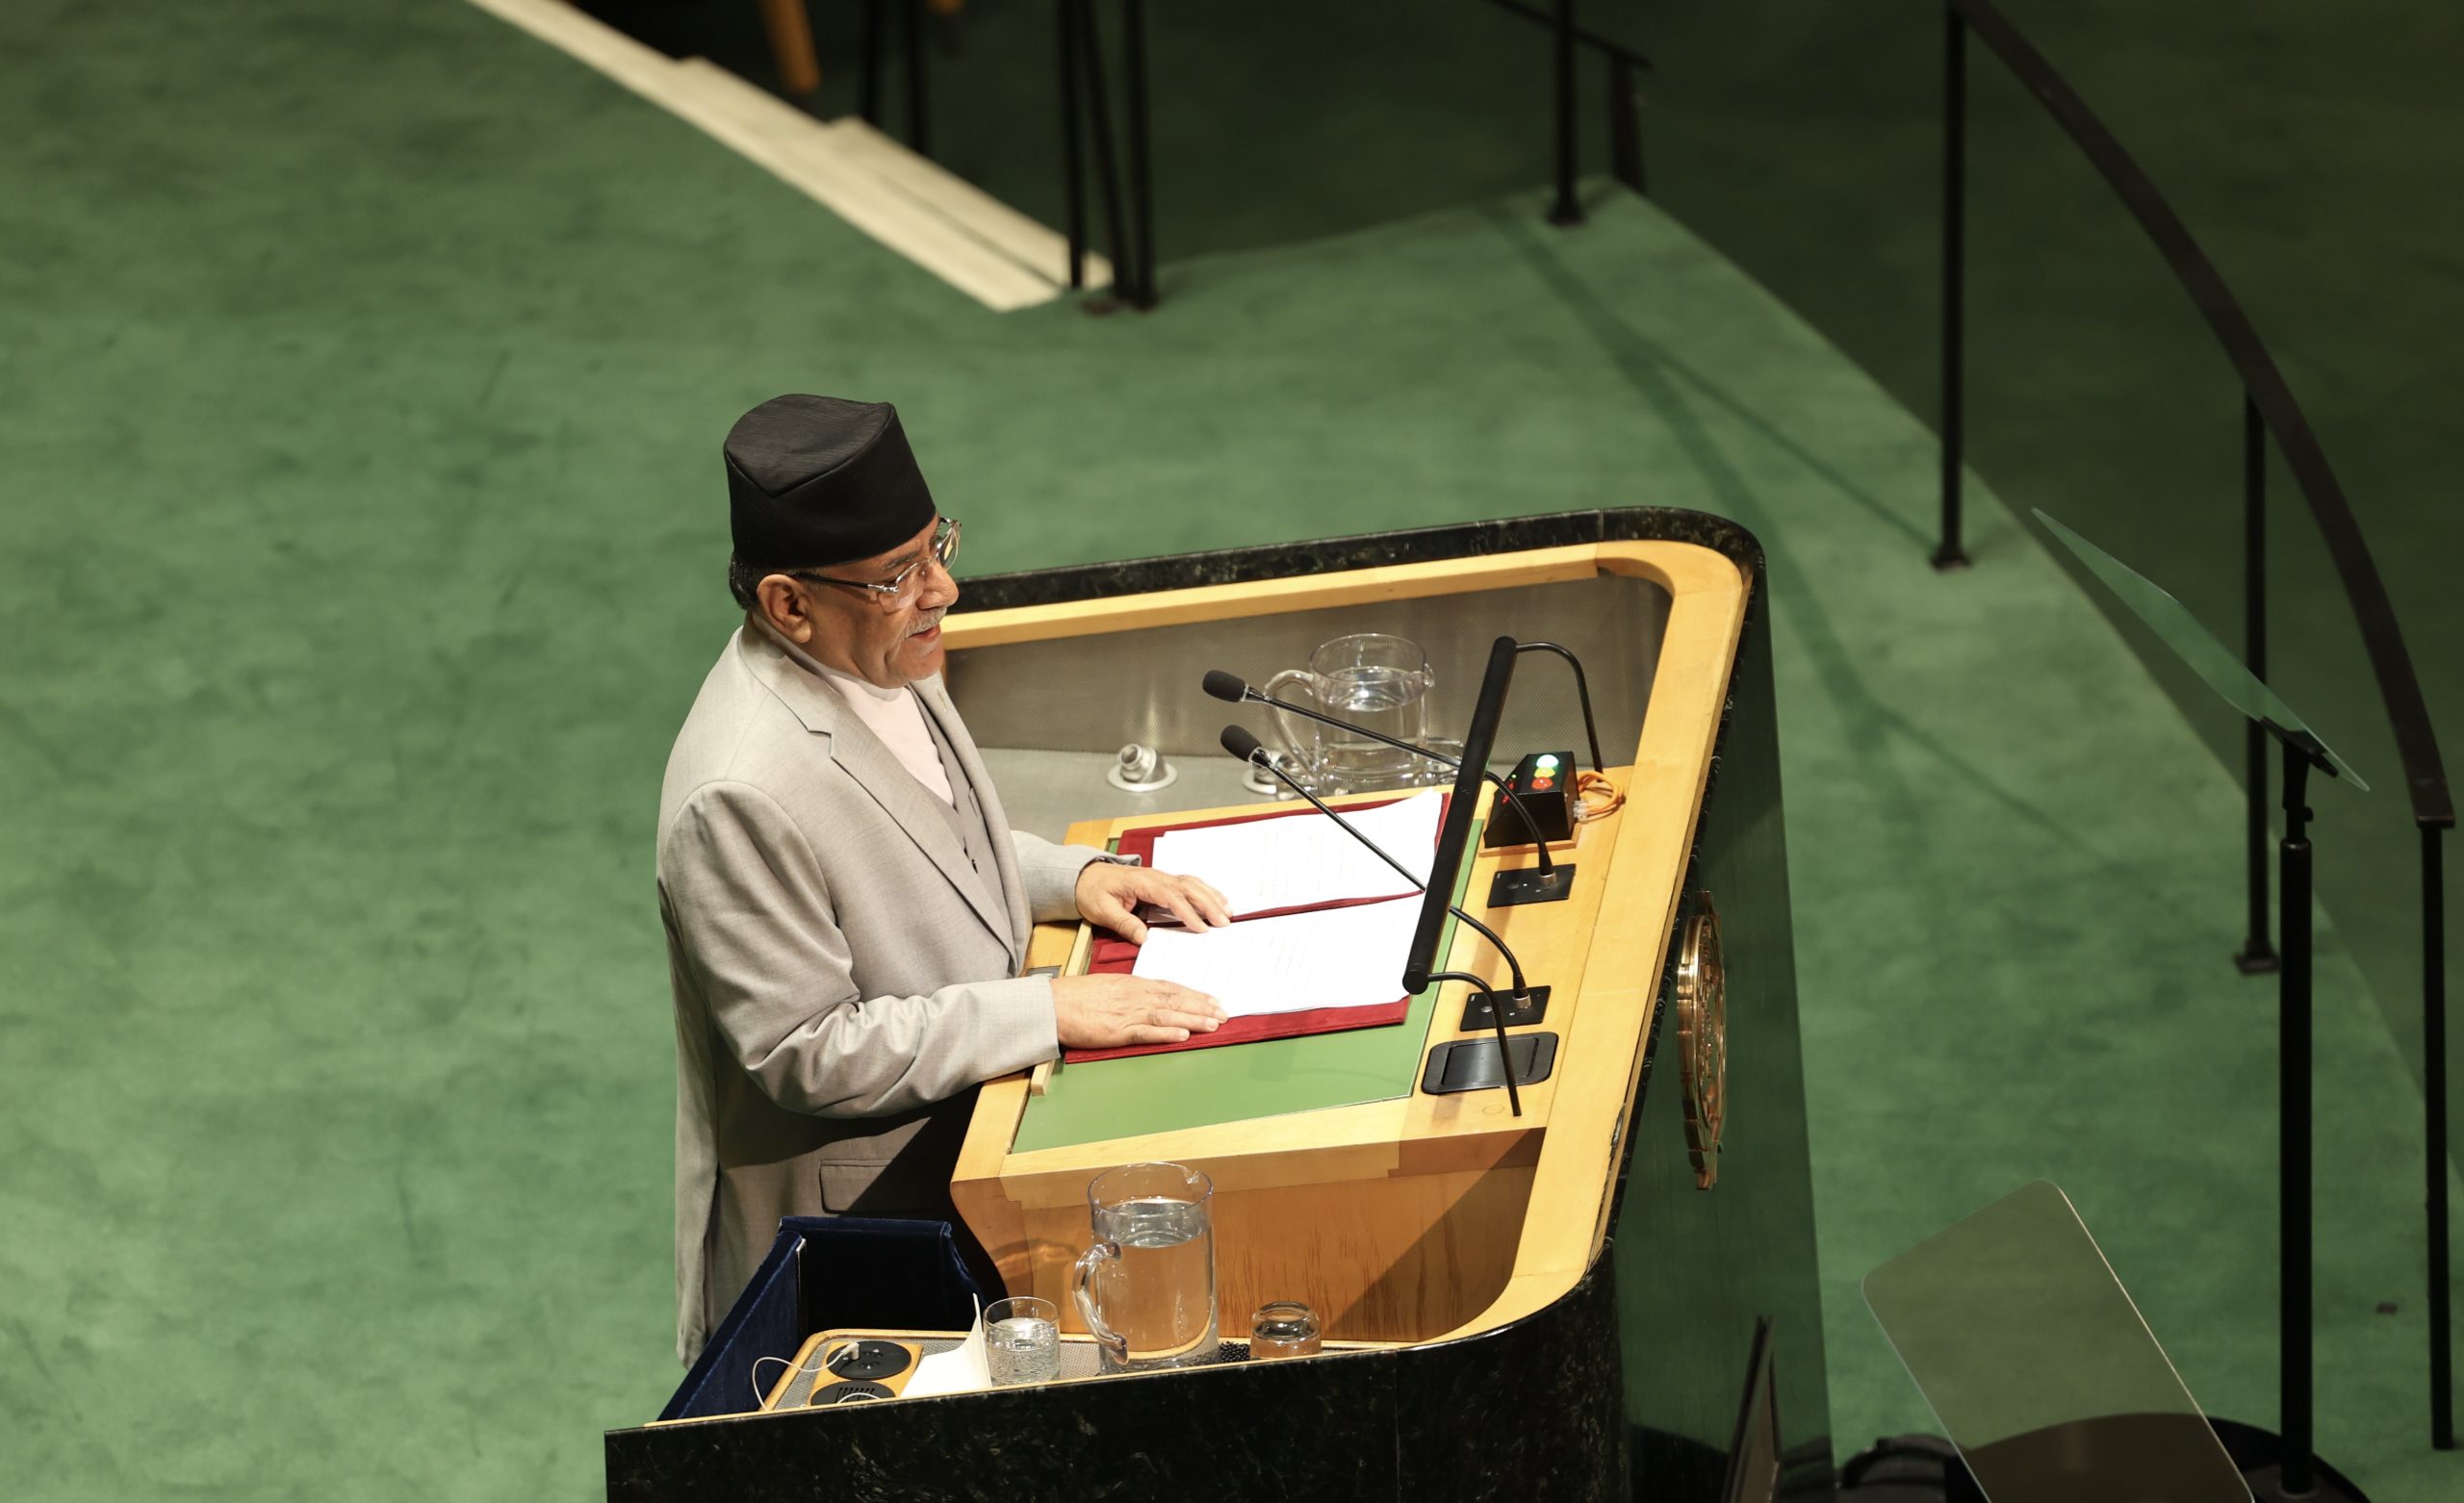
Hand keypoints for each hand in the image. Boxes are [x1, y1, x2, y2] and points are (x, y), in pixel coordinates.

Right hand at [1051, 974, 1228, 1048]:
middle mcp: (1134, 996)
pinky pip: (1146, 1032)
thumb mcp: (1108, 985)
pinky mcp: (1117, 1031)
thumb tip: (1150, 996)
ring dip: (1192, 1020)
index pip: (1170, 988)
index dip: (1194, 994)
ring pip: (1167, 1016)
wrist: (1052, 1004)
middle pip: (1175, 1001)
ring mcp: (1127, 1014)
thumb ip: (1130, 991)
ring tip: (1213, 1024)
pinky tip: (1182, 1036)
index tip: (1212, 999)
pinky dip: (1166, 1034)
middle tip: (1224, 1013)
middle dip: (1202, 1007)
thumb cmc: (1076, 996)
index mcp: (1133, 984)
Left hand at [1073, 862, 1232, 944]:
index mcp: (1141, 882)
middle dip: (1208, 904)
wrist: (1086, 876)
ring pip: (1192, 883)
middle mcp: (1155, 876)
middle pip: (1188, 887)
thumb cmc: (1094, 892)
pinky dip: (1206, 891)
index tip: (1202, 928)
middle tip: (1224, 923)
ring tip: (1228, 913)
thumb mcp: (1102, 910)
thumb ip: (1124, 924)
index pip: (1170, 896)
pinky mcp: (1163, 881)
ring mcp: (1160, 877)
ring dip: (1211, 896)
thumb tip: (1144, 939)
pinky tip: (1218, 900)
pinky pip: (1189, 883)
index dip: (1187, 912)